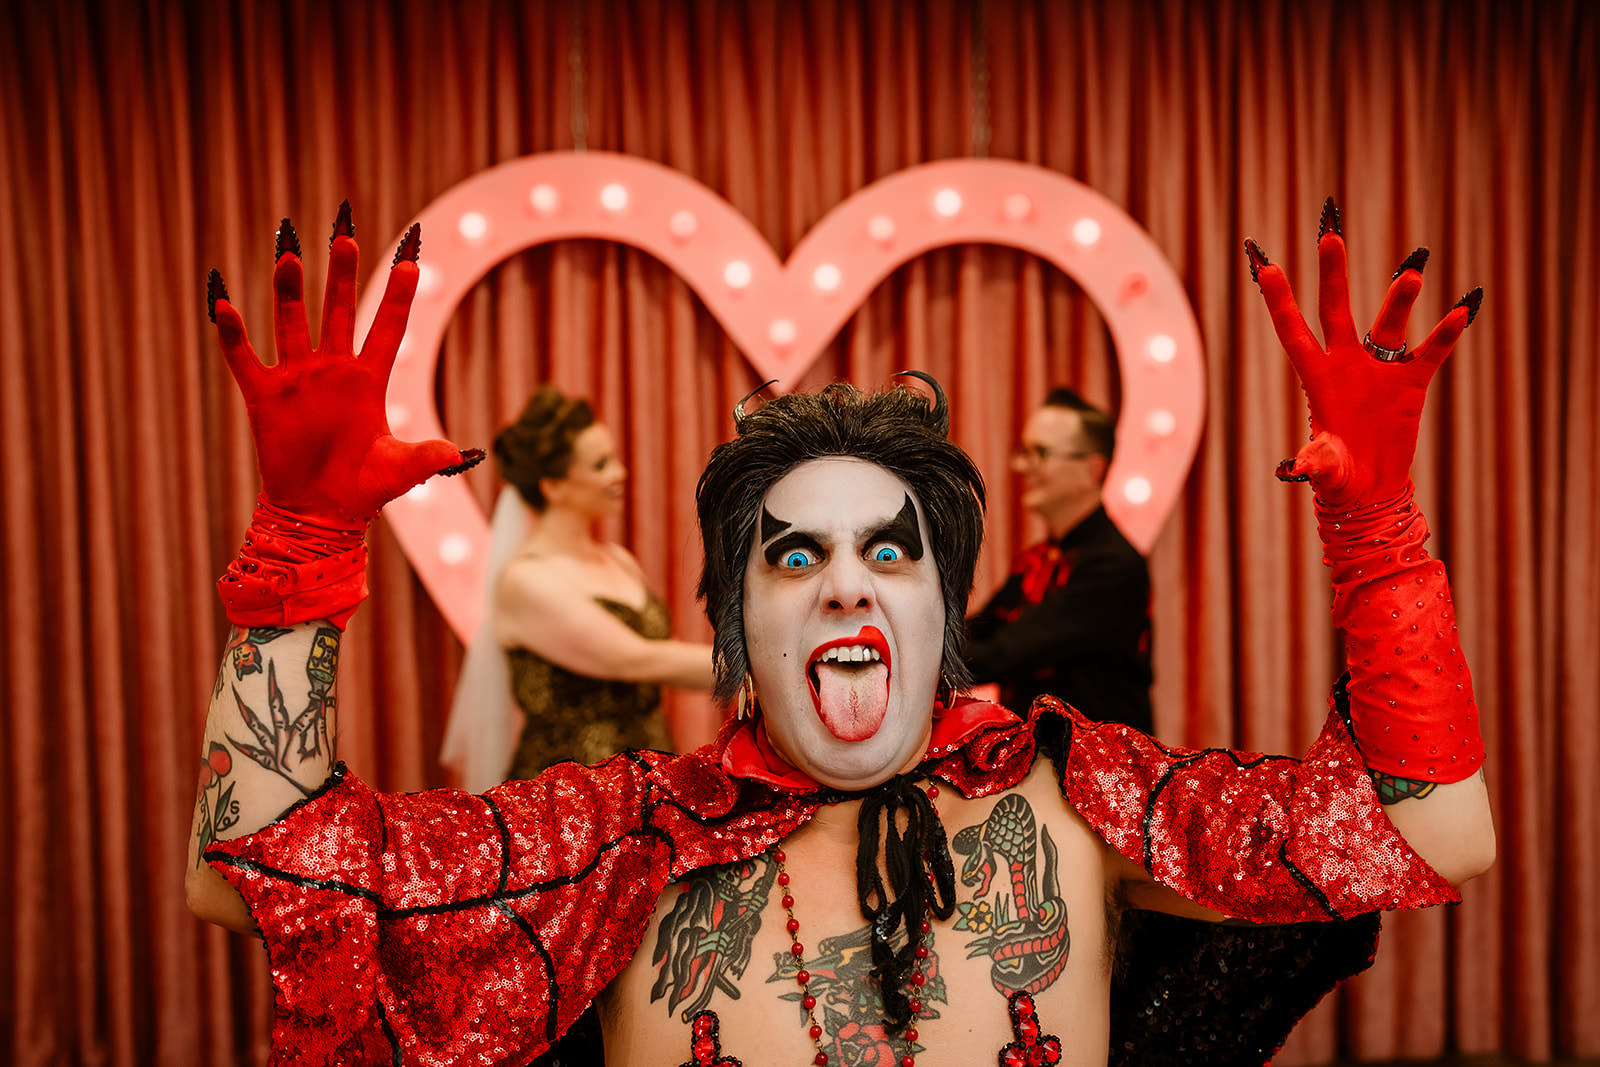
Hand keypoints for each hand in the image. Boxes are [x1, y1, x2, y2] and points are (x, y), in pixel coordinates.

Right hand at [208, 202, 481, 524]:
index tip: (411, 263)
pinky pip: (244, 359)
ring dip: (289, 290)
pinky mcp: (264, 397)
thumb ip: (425, 457)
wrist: (319, 514)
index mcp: (370, 382)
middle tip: (345, 236)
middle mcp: (334, 371)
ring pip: (292, 323)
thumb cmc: (364, 490)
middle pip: (338, 312)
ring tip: (289, 253)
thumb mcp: (399, 471)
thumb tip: (456, 453)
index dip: (398, 298)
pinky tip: (224, 302)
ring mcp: (298, 380)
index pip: (387, 329)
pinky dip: (233, 334)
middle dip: (341, 276)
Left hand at [1246, 198, 1480, 508]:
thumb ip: (1316, 461)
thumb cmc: (1337, 477)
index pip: (1294, 333)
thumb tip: (1302, 468)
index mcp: (1316, 378)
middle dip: (1333, 275)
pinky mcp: (1411, 384)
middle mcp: (1346, 364)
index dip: (1280, 303)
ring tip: (1411, 275)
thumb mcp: (1325, 470)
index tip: (1267, 268)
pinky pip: (1431, 352)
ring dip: (1399, 301)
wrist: (1370, 488)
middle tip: (1330, 236)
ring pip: (1388, 325)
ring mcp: (1379, 371)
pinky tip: (1462, 310)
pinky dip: (1446, 334)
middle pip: (1336, 310)